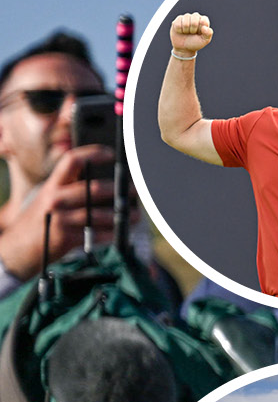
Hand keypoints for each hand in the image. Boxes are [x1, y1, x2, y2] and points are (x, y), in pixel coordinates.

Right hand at [0, 145, 121, 279]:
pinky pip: (97, 235)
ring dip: (122, 215)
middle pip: (93, 188)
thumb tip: (108, 183)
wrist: (19, 248)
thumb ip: (69, 188)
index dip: (93, 153)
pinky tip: (122, 233)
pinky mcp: (67, 238)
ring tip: (135, 216)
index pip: (72, 160)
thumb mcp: (48, 198)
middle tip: (134, 191)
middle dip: (119, 190)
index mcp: (52, 185)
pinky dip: (113, 234)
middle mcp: (55, 199)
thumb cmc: (42, 220)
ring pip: (99, 214)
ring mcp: (61, 219)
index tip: (111, 154)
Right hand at [169, 13, 212, 55]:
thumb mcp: (204, 40)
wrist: (184, 48)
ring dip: (186, 30)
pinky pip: (177, 24)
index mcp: (203, 20)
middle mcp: (195, 17)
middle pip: (194, 19)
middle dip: (193, 29)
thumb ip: (208, 34)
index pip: (203, 20)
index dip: (201, 28)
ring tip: (187, 32)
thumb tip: (204, 27)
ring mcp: (186, 17)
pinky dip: (179, 30)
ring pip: (185, 22)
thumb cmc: (195, 43)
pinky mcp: (177, 19)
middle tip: (192, 33)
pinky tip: (181, 31)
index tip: (199, 33)